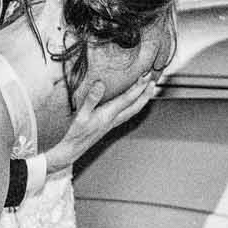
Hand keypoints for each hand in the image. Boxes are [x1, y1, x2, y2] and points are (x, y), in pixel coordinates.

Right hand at [37, 72, 156, 175]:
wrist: (74, 149)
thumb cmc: (76, 134)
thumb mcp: (81, 115)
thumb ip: (91, 99)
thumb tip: (100, 85)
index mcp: (108, 115)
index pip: (127, 100)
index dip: (138, 88)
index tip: (145, 78)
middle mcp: (114, 119)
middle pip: (136, 106)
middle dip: (145, 94)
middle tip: (153, 82)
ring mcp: (113, 123)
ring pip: (133, 110)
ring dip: (142, 100)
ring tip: (148, 90)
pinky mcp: (109, 124)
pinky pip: (127, 114)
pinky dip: (134, 106)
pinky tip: (132, 103)